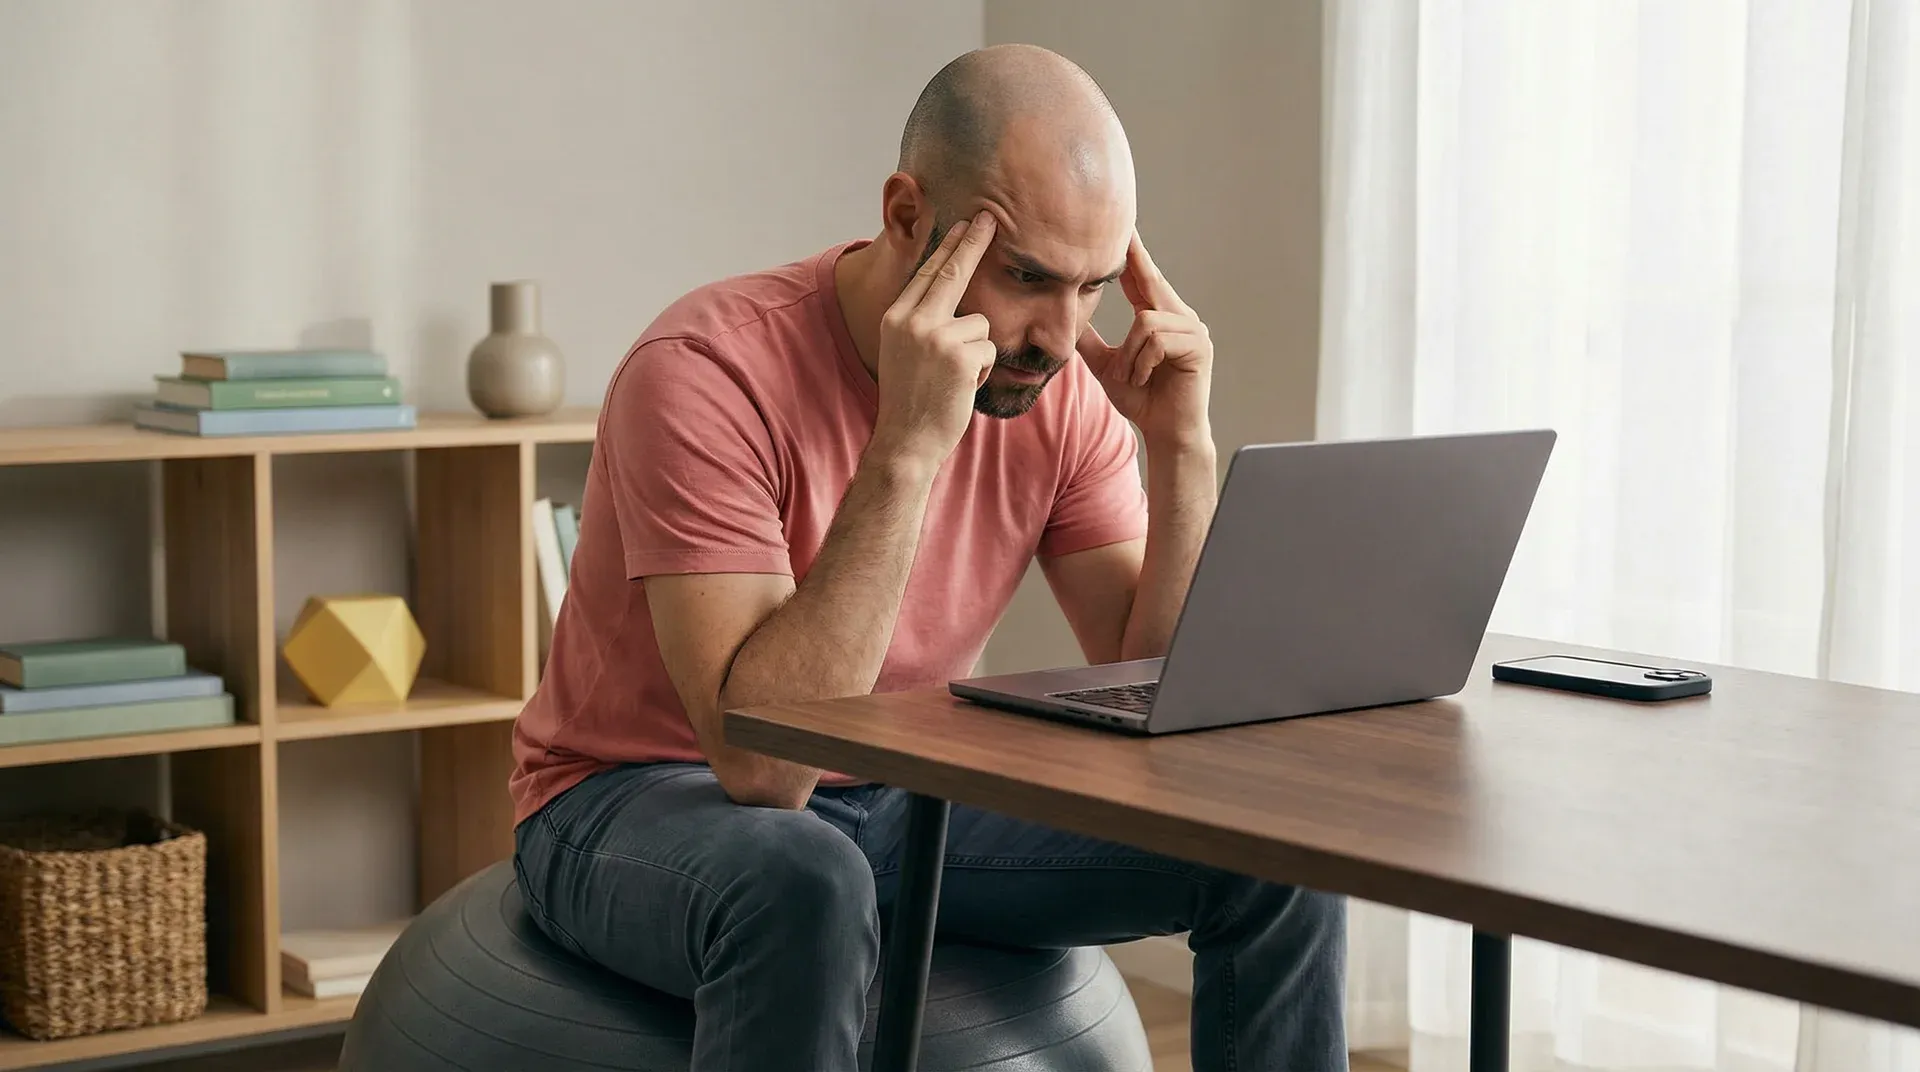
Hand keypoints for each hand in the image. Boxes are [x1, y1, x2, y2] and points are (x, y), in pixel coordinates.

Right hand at [869, 212, 999, 470]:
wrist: (906, 440)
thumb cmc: (911, 399)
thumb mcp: (904, 351)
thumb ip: (921, 320)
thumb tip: (946, 290)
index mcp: (896, 317)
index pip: (928, 273)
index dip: (949, 247)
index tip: (965, 224)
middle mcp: (912, 321)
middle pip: (952, 273)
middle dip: (974, 243)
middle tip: (990, 218)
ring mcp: (936, 337)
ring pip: (980, 323)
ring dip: (977, 350)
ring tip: (954, 377)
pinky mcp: (960, 355)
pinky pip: (989, 348)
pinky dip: (983, 369)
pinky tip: (962, 387)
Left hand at [1076, 233, 1212, 447]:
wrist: (1166, 433)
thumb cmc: (1142, 400)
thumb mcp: (1107, 366)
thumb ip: (1091, 341)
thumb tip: (1067, 318)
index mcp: (1161, 318)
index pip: (1144, 279)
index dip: (1134, 255)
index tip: (1124, 230)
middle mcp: (1181, 317)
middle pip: (1151, 282)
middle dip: (1135, 261)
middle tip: (1124, 232)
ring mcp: (1194, 330)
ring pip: (1146, 321)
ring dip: (1129, 354)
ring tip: (1132, 376)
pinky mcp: (1199, 346)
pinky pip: (1157, 340)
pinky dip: (1142, 362)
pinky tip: (1146, 379)